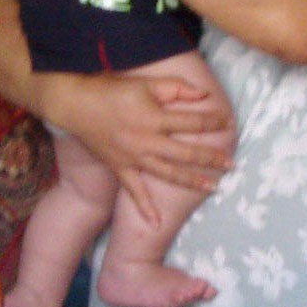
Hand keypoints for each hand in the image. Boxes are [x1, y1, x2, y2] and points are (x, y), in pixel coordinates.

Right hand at [47, 72, 232, 222]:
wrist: (75, 105)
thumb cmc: (111, 90)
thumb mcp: (146, 83)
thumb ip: (176, 89)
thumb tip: (203, 94)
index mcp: (155, 118)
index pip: (192, 122)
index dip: (213, 121)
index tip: (228, 122)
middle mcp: (147, 141)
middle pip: (186, 152)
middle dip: (211, 158)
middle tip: (231, 164)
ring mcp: (134, 158)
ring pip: (168, 173)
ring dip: (191, 181)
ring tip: (212, 187)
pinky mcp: (120, 168)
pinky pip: (135, 191)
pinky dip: (145, 208)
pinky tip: (157, 223)